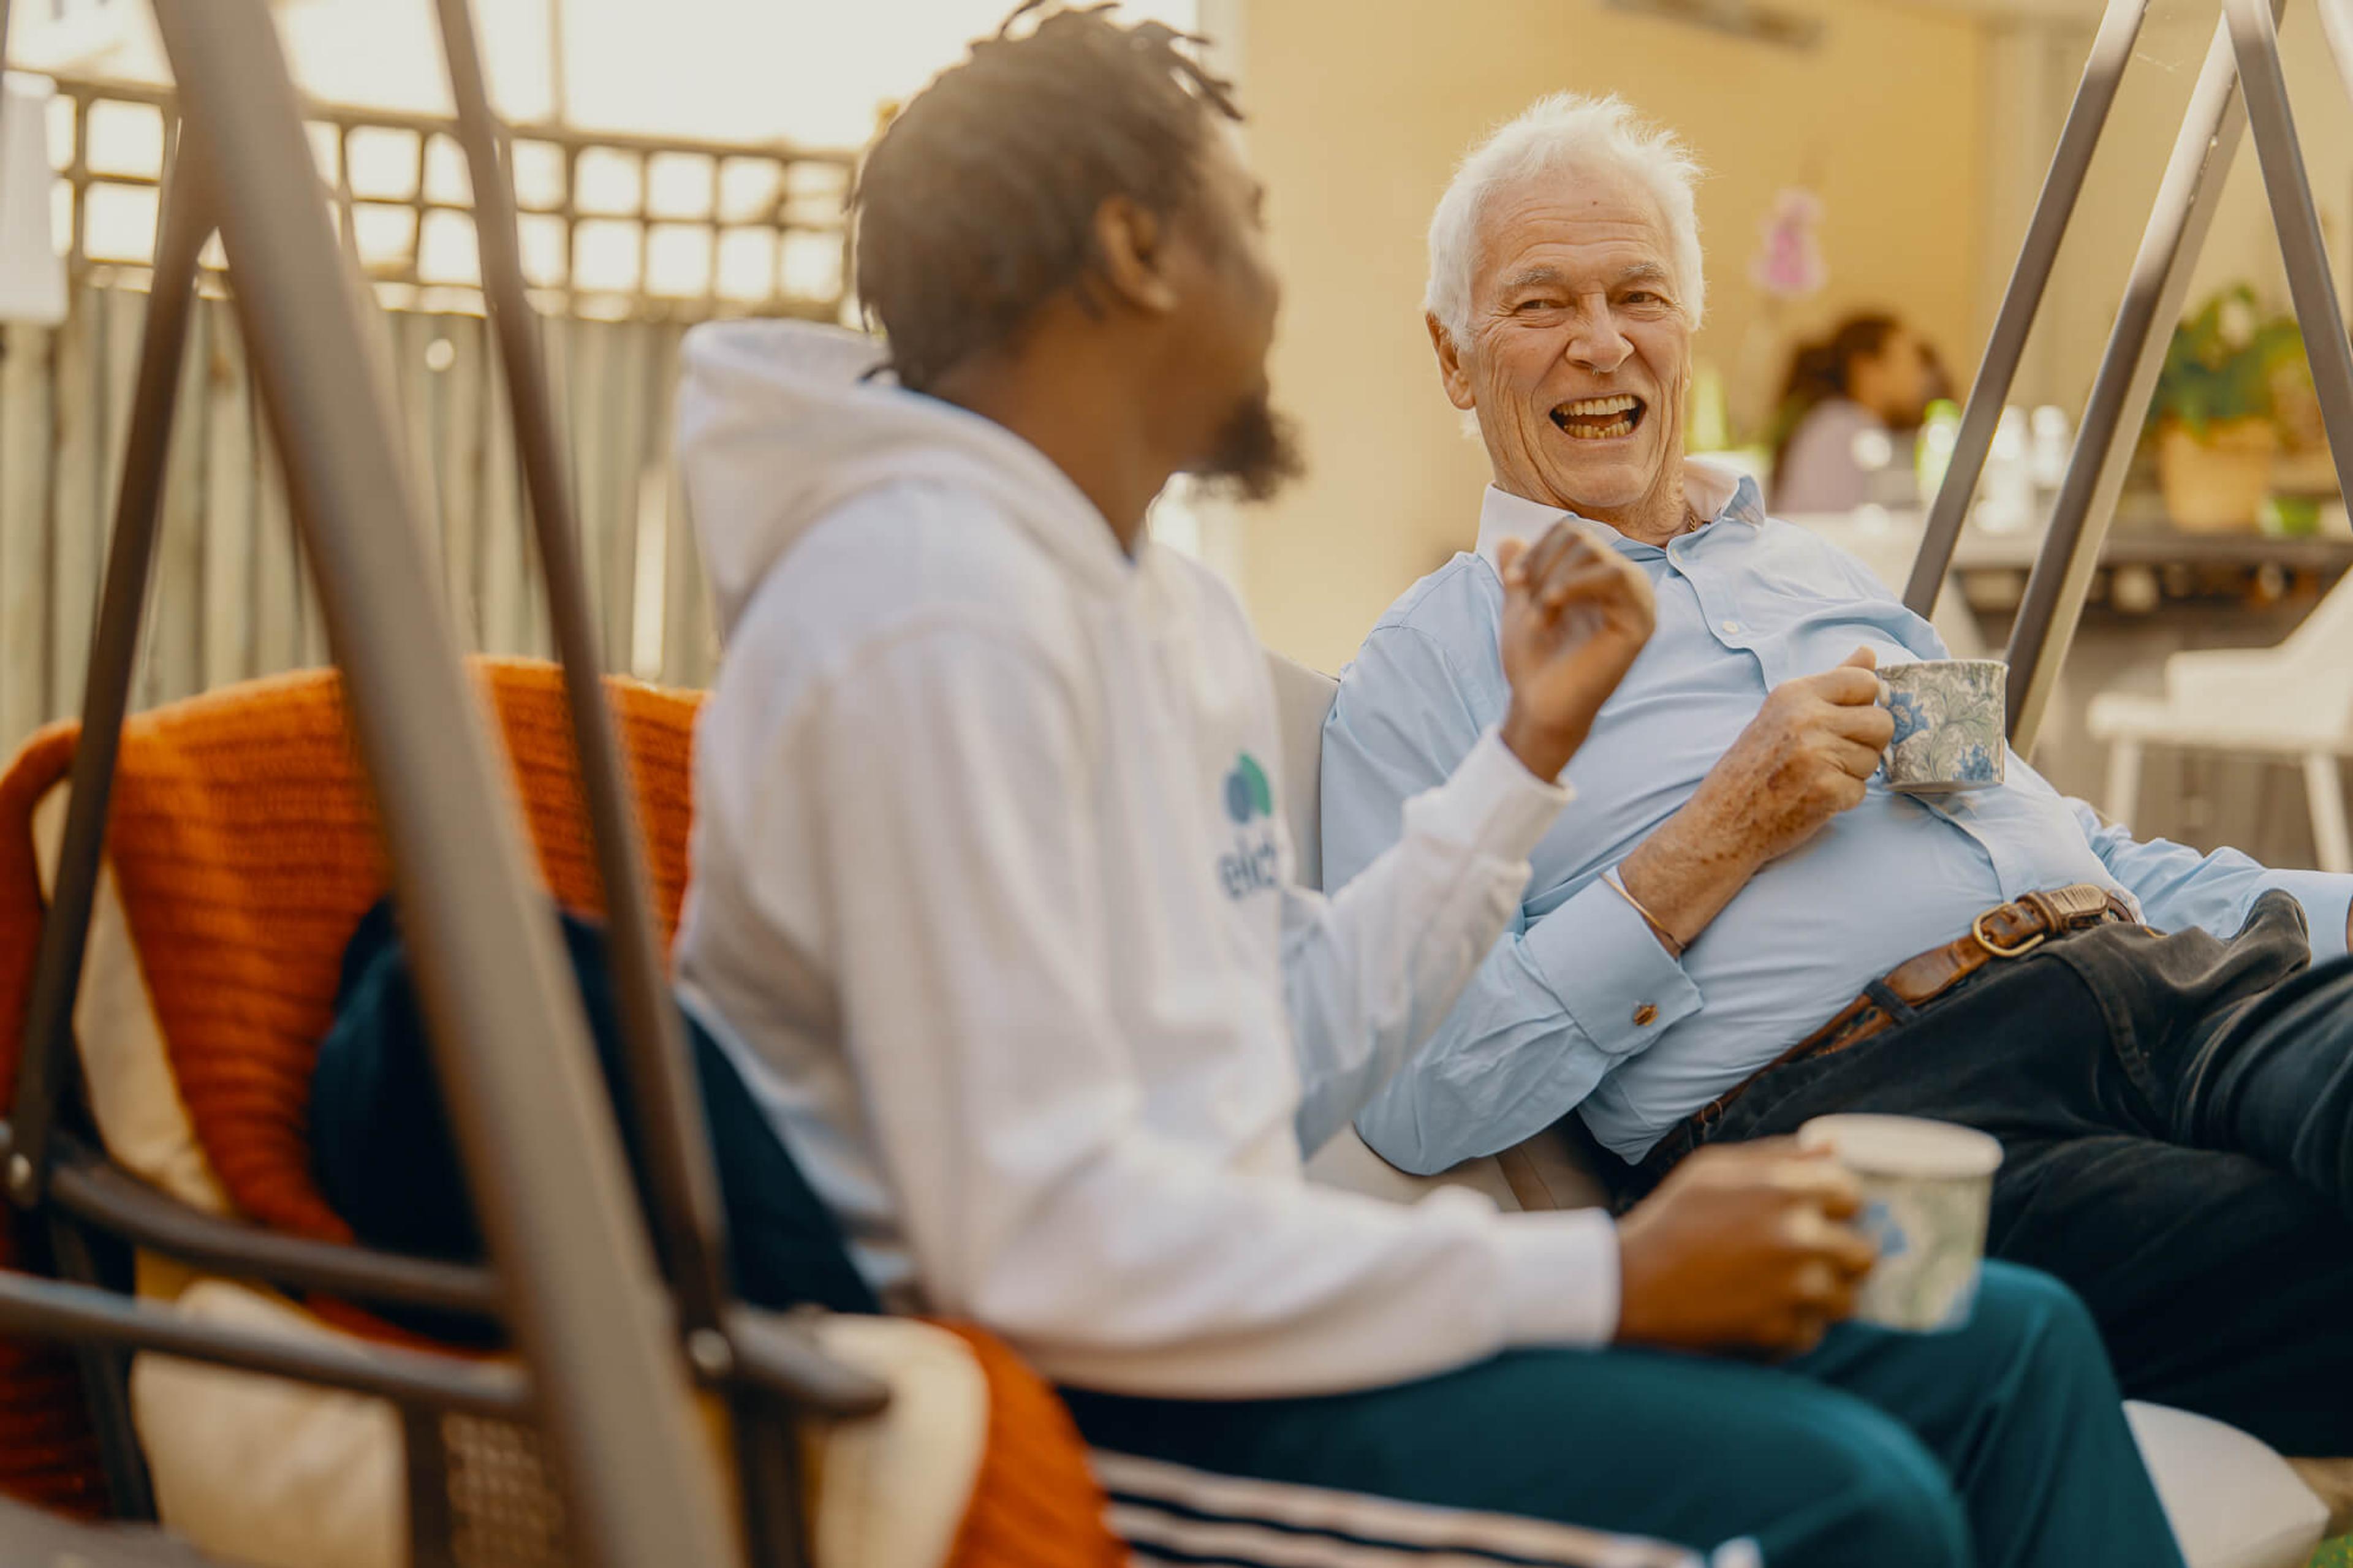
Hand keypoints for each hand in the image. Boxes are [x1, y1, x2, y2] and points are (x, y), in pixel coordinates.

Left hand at [1494, 524, 1655, 780]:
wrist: (1539, 705)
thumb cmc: (1535, 661)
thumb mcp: (1522, 606)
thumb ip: (1521, 573)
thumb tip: (1508, 540)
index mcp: (1602, 578)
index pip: (1571, 532)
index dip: (1537, 549)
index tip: (1513, 581)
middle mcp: (1626, 585)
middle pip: (1580, 537)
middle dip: (1541, 565)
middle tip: (1524, 600)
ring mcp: (1638, 602)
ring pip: (1593, 552)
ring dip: (1553, 579)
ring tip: (1539, 616)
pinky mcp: (1641, 622)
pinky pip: (1614, 577)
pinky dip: (1574, 584)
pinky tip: (1551, 606)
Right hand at [1615, 1140, 1877, 1355]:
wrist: (1629, 1285)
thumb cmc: (1671, 1219)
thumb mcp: (1714, 1170)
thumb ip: (1778, 1155)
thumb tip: (1834, 1146)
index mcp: (1784, 1189)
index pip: (1852, 1193)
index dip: (1837, 1206)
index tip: (1819, 1216)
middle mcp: (1799, 1236)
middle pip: (1863, 1253)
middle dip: (1840, 1256)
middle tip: (1808, 1259)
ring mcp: (1794, 1288)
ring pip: (1846, 1299)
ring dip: (1823, 1296)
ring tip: (1784, 1290)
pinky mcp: (1781, 1330)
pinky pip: (1814, 1332)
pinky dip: (1793, 1327)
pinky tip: (1760, 1313)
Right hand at [1682, 645, 1890, 867]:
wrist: (1722, 822)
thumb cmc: (1751, 768)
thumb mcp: (1783, 713)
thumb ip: (1830, 683)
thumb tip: (1868, 653)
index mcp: (1794, 694)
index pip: (1864, 681)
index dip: (1865, 703)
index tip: (1845, 719)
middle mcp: (1806, 719)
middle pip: (1881, 721)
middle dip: (1867, 742)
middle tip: (1833, 755)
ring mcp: (1817, 755)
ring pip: (1874, 759)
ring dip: (1853, 773)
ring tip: (1816, 777)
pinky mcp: (1826, 791)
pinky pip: (1861, 790)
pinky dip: (1842, 799)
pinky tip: (1813, 798)